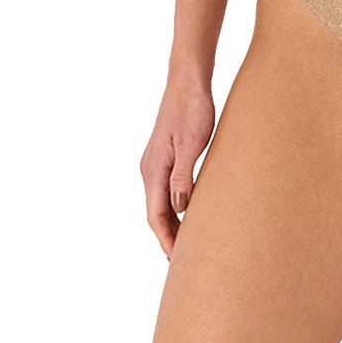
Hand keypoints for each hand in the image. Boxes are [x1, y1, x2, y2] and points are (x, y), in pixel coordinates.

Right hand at [140, 71, 215, 258]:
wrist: (188, 79)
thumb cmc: (192, 108)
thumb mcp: (191, 143)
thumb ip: (183, 176)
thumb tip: (180, 209)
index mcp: (152, 170)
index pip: (156, 216)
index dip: (166, 240)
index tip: (178, 261)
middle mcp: (149, 169)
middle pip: (157, 213)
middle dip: (169, 238)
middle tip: (186, 263)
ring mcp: (156, 162)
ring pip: (162, 202)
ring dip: (173, 224)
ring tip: (190, 244)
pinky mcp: (166, 155)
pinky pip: (167, 189)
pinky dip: (177, 207)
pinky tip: (191, 212)